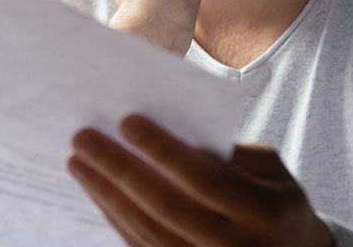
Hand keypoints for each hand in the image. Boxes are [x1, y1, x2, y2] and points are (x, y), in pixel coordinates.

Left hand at [68, 115, 334, 246]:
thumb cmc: (274, 198)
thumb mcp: (271, 170)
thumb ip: (230, 153)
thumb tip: (169, 134)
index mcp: (263, 213)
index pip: (204, 179)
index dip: (163, 150)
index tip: (126, 121)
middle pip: (165, 206)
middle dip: (119, 170)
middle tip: (83, 137)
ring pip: (147, 231)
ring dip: (106, 195)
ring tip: (78, 162)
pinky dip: (116, 218)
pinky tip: (96, 191)